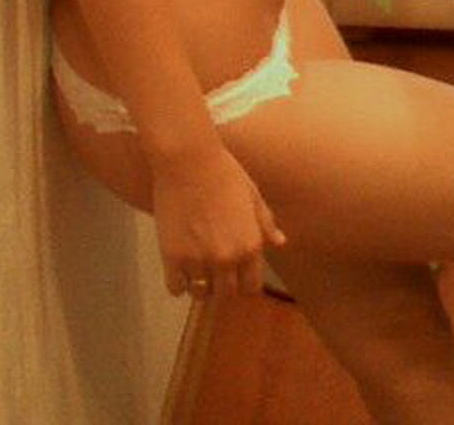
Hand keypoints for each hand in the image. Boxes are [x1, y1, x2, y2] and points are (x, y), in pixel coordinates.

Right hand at [151, 143, 286, 298]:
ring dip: (199, 284)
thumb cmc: (224, 172)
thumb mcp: (252, 195)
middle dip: (222, 285)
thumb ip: (266, 223)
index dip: (243, 282)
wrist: (187, 159)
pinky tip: (178, 266)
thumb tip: (280, 242)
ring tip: (195, 268)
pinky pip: (176, 287)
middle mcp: (227, 258)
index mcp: (250, 245)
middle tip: (213, 270)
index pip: (251, 286)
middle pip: (226, 294)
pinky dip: (178, 282)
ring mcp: (199, 260)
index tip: (235, 273)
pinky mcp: (173, 257)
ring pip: (200, 293)